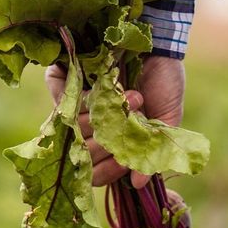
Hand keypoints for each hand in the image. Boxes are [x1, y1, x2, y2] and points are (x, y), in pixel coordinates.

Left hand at [45, 54, 185, 189]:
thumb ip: (152, 151)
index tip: (125, 162)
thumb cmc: (164, 80)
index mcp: (115, 140)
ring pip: (73, 130)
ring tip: (133, 98)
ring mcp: (78, 104)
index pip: (97, 172)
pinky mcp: (67, 81)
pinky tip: (108, 88)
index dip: (107, 172)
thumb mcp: (165, 119)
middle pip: (82, 154)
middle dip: (108, 144)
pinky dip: (84, 98)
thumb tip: (138, 185)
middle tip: (133, 122)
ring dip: (105, 117)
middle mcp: (93, 125)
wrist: (158, 42)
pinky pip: (62, 100)